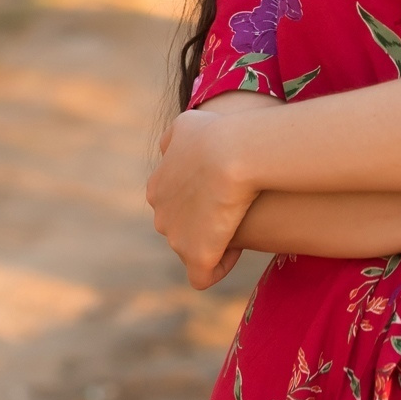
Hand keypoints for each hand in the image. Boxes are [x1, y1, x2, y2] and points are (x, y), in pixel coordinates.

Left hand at [146, 109, 255, 287]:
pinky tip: (237, 251)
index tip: (227, 189)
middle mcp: (161, 215)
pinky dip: (218, 267)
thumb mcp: (187, 124)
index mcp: (157, 187)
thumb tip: (168, 149)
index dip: (204, 198)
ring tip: (243, 228)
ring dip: (216, 242)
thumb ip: (174, 139)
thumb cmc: (218, 132)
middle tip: (236, 209)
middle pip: (183, 228)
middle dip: (207, 223)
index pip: (177, 202)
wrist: (233, 153)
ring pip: (195, 249)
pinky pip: (203, 275)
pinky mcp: (197, 256)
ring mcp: (177, 239)